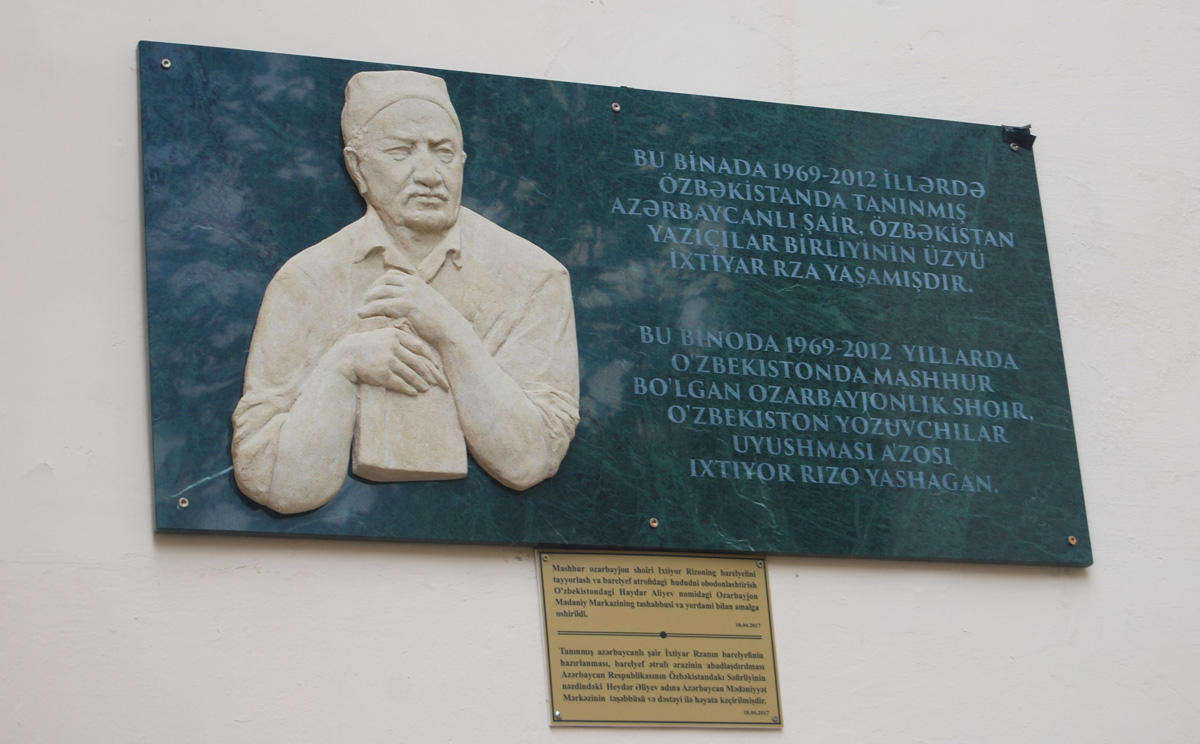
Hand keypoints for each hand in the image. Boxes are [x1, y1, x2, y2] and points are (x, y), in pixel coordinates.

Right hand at [331, 323, 447, 394]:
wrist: (344, 357)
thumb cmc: (365, 347)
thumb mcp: (381, 337)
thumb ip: (398, 340)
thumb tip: (418, 350)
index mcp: (395, 335)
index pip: (420, 347)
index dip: (430, 358)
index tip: (437, 366)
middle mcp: (393, 346)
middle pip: (418, 362)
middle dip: (430, 374)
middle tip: (437, 382)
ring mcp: (388, 360)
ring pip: (411, 374)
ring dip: (421, 383)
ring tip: (426, 389)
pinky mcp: (382, 374)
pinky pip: (400, 383)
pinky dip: (409, 389)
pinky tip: (414, 393)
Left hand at [357, 269, 454, 342]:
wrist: (451, 331)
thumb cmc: (441, 323)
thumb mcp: (429, 305)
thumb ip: (417, 299)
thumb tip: (405, 303)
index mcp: (417, 282)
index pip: (391, 275)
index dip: (379, 284)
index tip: (373, 295)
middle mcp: (412, 284)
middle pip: (382, 281)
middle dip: (371, 291)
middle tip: (364, 303)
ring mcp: (409, 293)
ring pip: (379, 292)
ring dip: (367, 300)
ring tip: (360, 311)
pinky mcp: (406, 306)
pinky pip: (380, 305)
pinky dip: (368, 309)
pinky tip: (361, 315)